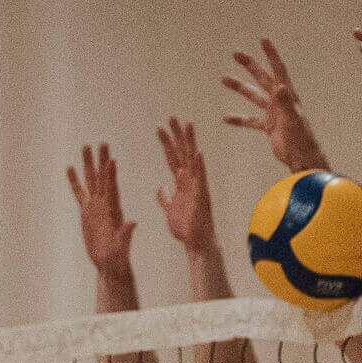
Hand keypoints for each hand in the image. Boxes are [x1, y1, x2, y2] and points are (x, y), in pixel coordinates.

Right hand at [66, 144, 137, 270]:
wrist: (109, 262)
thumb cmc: (118, 256)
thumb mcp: (123, 245)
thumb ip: (127, 233)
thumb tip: (133, 223)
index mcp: (115, 209)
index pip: (112, 188)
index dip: (111, 174)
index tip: (110, 159)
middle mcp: (105, 204)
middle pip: (102, 178)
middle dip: (101, 160)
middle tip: (101, 143)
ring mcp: (95, 206)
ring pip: (91, 181)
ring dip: (88, 164)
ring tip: (86, 146)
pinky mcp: (87, 212)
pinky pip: (79, 193)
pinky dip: (75, 181)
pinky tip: (71, 168)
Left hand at [154, 119, 215, 253]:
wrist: (196, 244)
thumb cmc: (185, 229)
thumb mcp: (170, 210)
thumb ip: (165, 198)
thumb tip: (160, 188)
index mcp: (182, 184)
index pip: (173, 159)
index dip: (167, 144)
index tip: (160, 129)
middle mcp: (191, 182)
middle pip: (183, 154)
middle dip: (177, 136)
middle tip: (171, 118)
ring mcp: (197, 188)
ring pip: (192, 161)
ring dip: (189, 143)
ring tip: (186, 124)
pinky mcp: (201, 197)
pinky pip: (200, 180)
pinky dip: (199, 166)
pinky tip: (198, 153)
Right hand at [223, 38, 328, 172]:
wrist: (302, 158)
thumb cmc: (301, 139)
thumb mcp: (292, 120)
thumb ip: (285, 103)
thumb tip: (280, 86)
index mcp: (286, 95)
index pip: (278, 70)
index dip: (271, 54)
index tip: (263, 39)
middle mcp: (279, 101)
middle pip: (262, 78)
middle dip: (249, 65)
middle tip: (235, 53)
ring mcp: (273, 113)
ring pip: (253, 96)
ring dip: (240, 88)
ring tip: (224, 80)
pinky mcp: (269, 126)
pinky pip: (250, 120)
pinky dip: (239, 119)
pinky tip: (225, 118)